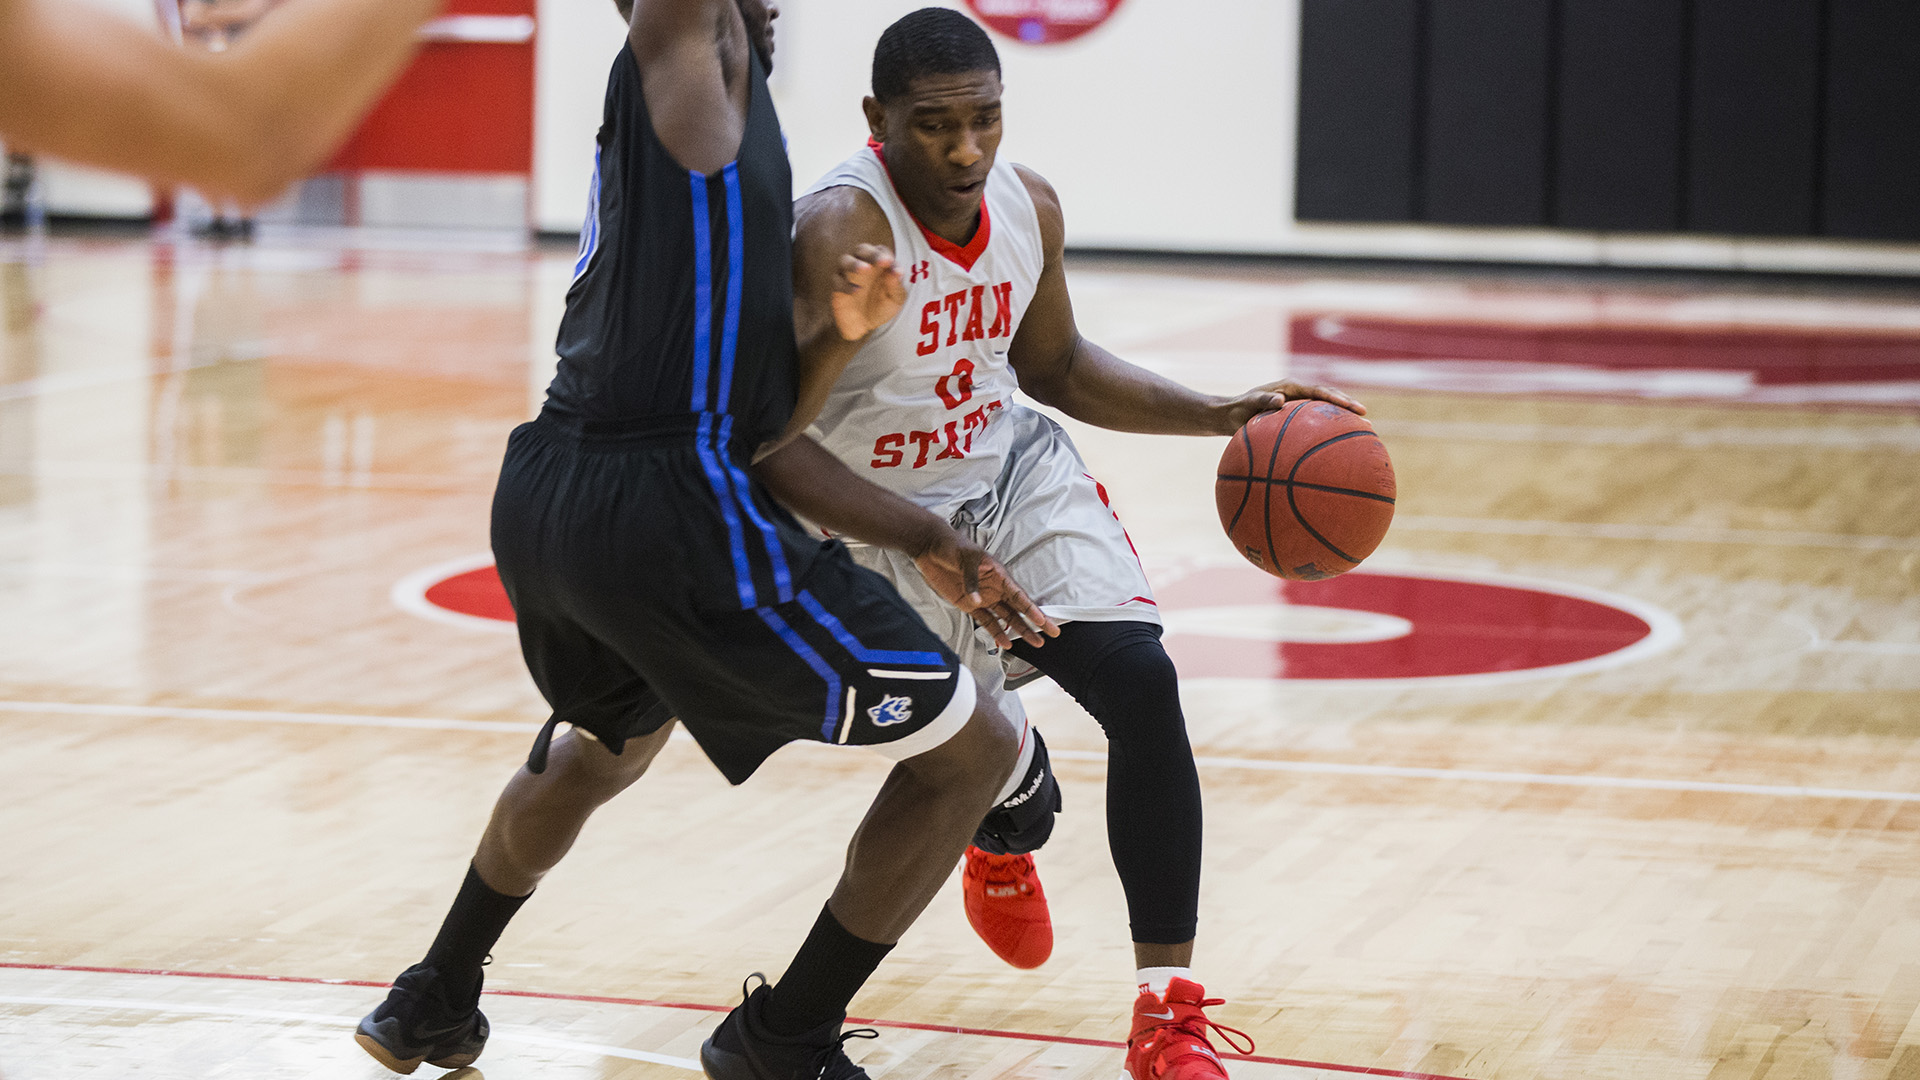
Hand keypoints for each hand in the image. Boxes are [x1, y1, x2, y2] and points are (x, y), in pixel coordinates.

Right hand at [830, 243, 906, 340]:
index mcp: (878, 263)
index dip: (889, 258)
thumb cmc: (882, 307)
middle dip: (872, 254)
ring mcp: (847, 274)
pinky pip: (838, 281)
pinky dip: (846, 285)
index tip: (897, 271)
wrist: (865, 326)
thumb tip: (897, 272)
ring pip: (845, 260)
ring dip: (855, 263)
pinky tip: (857, 291)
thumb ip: (896, 286)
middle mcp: (862, 264)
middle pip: (862, 249)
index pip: (882, 252)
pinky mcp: (837, 287)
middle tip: (883, 261)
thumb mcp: (895, 299)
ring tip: (865, 269)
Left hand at [912, 531, 1059, 649]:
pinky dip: (996, 632)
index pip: (1019, 595)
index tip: (1043, 621)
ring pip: (1006, 617)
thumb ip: (972, 580)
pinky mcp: (969, 605)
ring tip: (1034, 642)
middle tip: (1051, 633)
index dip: (1032, 609)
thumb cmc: (953, 547)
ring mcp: (983, 598)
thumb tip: (977, 601)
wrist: (931, 548)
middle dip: (1035, 622)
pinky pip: (986, 621)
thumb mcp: (966, 559)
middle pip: (1019, 608)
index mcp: (998, 575)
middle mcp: (995, 588)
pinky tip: (1005, 643)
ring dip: (1020, 630)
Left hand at [1215, 379, 1365, 432]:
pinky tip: (1338, 451)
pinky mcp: (1296, 421)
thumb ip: (1262, 400)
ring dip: (1343, 421)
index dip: (1336, 398)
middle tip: (1366, 418)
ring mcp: (1299, 409)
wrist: (1228, 416)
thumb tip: (1279, 401)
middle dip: (1348, 408)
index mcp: (1291, 388)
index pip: (1319, 391)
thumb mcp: (1247, 403)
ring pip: (1325, 414)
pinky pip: (1315, 427)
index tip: (1350, 406)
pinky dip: (1327, 434)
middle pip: (1329, 400)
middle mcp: (1298, 396)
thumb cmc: (1237, 409)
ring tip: (1363, 434)